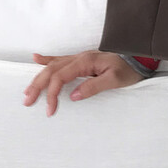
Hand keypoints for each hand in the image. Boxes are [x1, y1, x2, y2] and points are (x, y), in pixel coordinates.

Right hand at [22, 50, 144, 115]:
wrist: (139, 57)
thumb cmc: (129, 69)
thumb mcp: (115, 80)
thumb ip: (94, 87)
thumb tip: (73, 96)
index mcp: (85, 62)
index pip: (60, 77)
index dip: (52, 93)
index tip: (50, 110)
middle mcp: (79, 57)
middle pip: (52, 70)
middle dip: (38, 86)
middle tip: (27, 101)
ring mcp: (79, 57)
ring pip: (53, 65)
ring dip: (39, 77)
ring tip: (28, 90)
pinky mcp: (82, 60)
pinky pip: (60, 59)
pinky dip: (46, 60)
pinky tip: (36, 59)